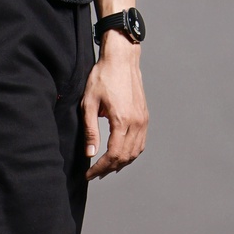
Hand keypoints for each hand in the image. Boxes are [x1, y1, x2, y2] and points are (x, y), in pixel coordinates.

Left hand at [81, 32, 147, 179]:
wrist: (122, 59)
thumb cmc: (103, 76)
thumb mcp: (89, 104)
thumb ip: (90, 131)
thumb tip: (90, 153)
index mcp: (122, 120)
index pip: (113, 155)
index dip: (100, 168)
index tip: (89, 174)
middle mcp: (136, 122)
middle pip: (125, 157)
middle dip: (109, 168)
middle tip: (95, 174)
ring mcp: (143, 120)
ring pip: (135, 152)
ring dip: (121, 163)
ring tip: (106, 168)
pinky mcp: (144, 117)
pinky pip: (140, 143)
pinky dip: (131, 153)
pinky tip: (120, 155)